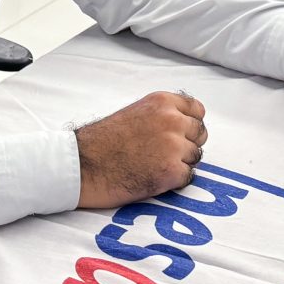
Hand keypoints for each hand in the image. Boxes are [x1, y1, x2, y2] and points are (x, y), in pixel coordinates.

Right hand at [75, 90, 207, 208]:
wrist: (83, 165)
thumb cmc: (102, 141)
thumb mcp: (136, 112)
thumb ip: (162, 114)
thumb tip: (185, 124)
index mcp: (163, 103)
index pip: (198, 111)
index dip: (191, 124)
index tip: (183, 133)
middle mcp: (172, 121)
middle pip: (200, 134)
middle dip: (188, 144)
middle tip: (166, 154)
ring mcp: (174, 147)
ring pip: (195, 156)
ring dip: (181, 163)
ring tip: (154, 166)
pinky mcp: (171, 172)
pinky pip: (188, 177)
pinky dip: (175, 181)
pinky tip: (154, 178)